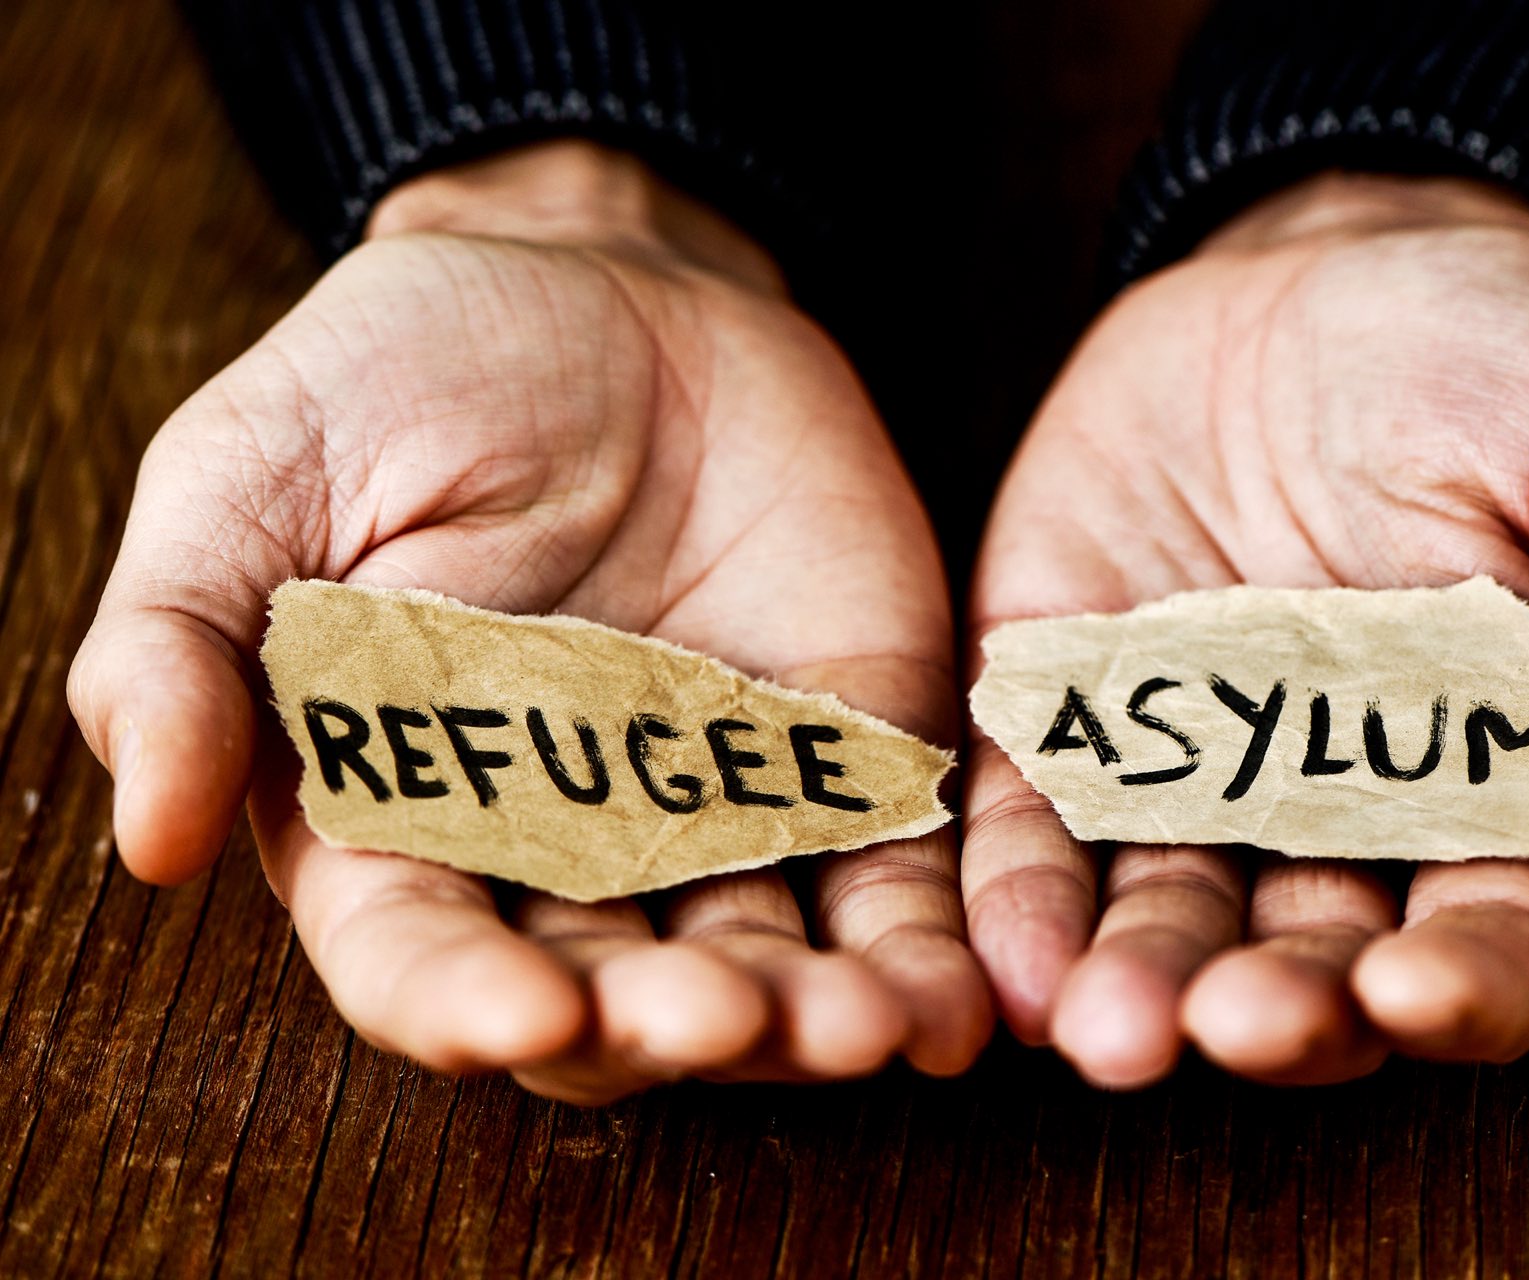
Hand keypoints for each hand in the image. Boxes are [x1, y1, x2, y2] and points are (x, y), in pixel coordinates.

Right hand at [68, 140, 991, 1101]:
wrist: (608, 285)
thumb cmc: (404, 374)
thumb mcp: (255, 476)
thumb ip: (188, 645)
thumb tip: (149, 834)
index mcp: (404, 808)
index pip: (418, 955)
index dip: (459, 1004)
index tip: (519, 1016)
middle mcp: (564, 845)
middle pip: (615, 996)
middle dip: (670, 1026)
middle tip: (723, 1016)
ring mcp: (719, 808)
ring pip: (769, 961)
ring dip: (819, 1016)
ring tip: (871, 1026)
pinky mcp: (846, 753)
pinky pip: (893, 870)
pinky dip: (927, 940)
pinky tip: (960, 992)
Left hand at [964, 172, 1528, 1086]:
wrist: (1321, 266)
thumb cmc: (1506, 366)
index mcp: (1496, 787)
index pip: (1492, 940)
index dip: (1462, 987)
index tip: (1409, 990)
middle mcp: (1337, 811)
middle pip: (1310, 959)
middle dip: (1270, 1007)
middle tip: (1225, 1024)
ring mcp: (1193, 766)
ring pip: (1163, 910)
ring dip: (1132, 979)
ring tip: (1103, 1028)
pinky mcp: (1072, 704)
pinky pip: (1037, 812)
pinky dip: (1016, 884)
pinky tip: (1003, 949)